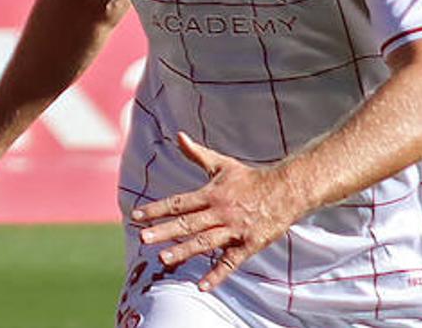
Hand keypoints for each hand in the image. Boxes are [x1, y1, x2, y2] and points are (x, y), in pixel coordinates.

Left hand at [132, 132, 304, 291]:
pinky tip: (201, 286)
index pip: (178, 202)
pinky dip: (217, 275)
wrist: (285, 190)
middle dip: (165, 231)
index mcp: (211, 194)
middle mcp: (219, 211)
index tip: (135, 216)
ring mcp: (234, 229)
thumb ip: (197, 154)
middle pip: (188, 223)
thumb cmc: (249, 178)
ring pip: (205, 242)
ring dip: (184, 251)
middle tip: (143, 238)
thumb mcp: (222, 164)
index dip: (156, 209)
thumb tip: (178, 136)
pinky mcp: (248, 244)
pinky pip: (230, 262)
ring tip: (164, 259)